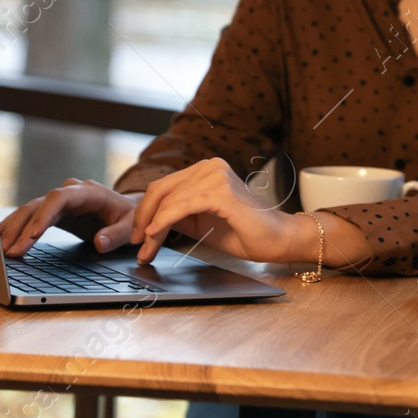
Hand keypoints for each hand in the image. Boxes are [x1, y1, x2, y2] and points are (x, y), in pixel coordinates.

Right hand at [0, 178, 138, 257]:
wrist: (126, 210)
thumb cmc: (129, 217)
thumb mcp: (130, 226)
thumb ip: (116, 235)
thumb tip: (99, 243)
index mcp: (88, 192)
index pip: (59, 198)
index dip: (44, 214)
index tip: (33, 234)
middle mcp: (69, 193)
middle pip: (38, 205)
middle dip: (22, 228)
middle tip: (9, 251)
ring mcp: (58, 201)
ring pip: (29, 211)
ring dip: (13, 229)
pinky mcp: (51, 211)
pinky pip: (29, 217)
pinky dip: (14, 228)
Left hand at [130, 158, 315, 264]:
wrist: (279, 240)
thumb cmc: (245, 233)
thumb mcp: (201, 222)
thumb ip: (178, 216)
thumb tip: (146, 224)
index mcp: (206, 170)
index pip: (164, 186)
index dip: (145, 211)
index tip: (138, 236)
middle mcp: (210, 166)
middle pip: (160, 189)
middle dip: (142, 219)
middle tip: (137, 245)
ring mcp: (216, 176)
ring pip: (168, 200)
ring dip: (151, 228)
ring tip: (147, 250)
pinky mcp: (221, 192)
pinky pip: (181, 207)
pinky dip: (163, 223)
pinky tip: (155, 237)